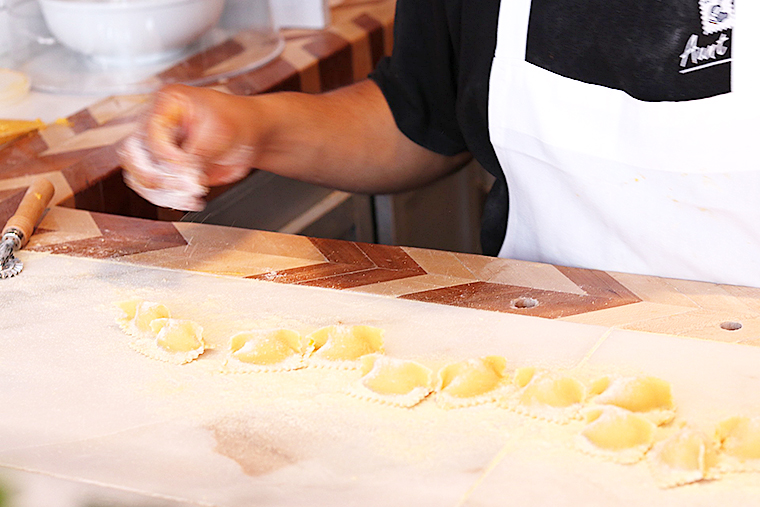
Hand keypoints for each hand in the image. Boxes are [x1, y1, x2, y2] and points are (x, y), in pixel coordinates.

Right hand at [119, 84, 255, 209]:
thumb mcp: (222, 131)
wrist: (252, 134)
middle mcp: (157, 125)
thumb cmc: (239, 120)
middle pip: (132, 154)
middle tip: (178, 186)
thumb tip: (182, 175)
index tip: (187, 168)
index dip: (167, 155)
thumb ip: (198, 152)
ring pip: (137, 174)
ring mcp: (159, 148)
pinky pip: (154, 187)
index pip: (151, 134)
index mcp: (168, 103)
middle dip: (153, 176)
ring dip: (159, 191)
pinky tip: (188, 200)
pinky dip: (167, 198)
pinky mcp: (166, 168)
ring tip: (187, 197)